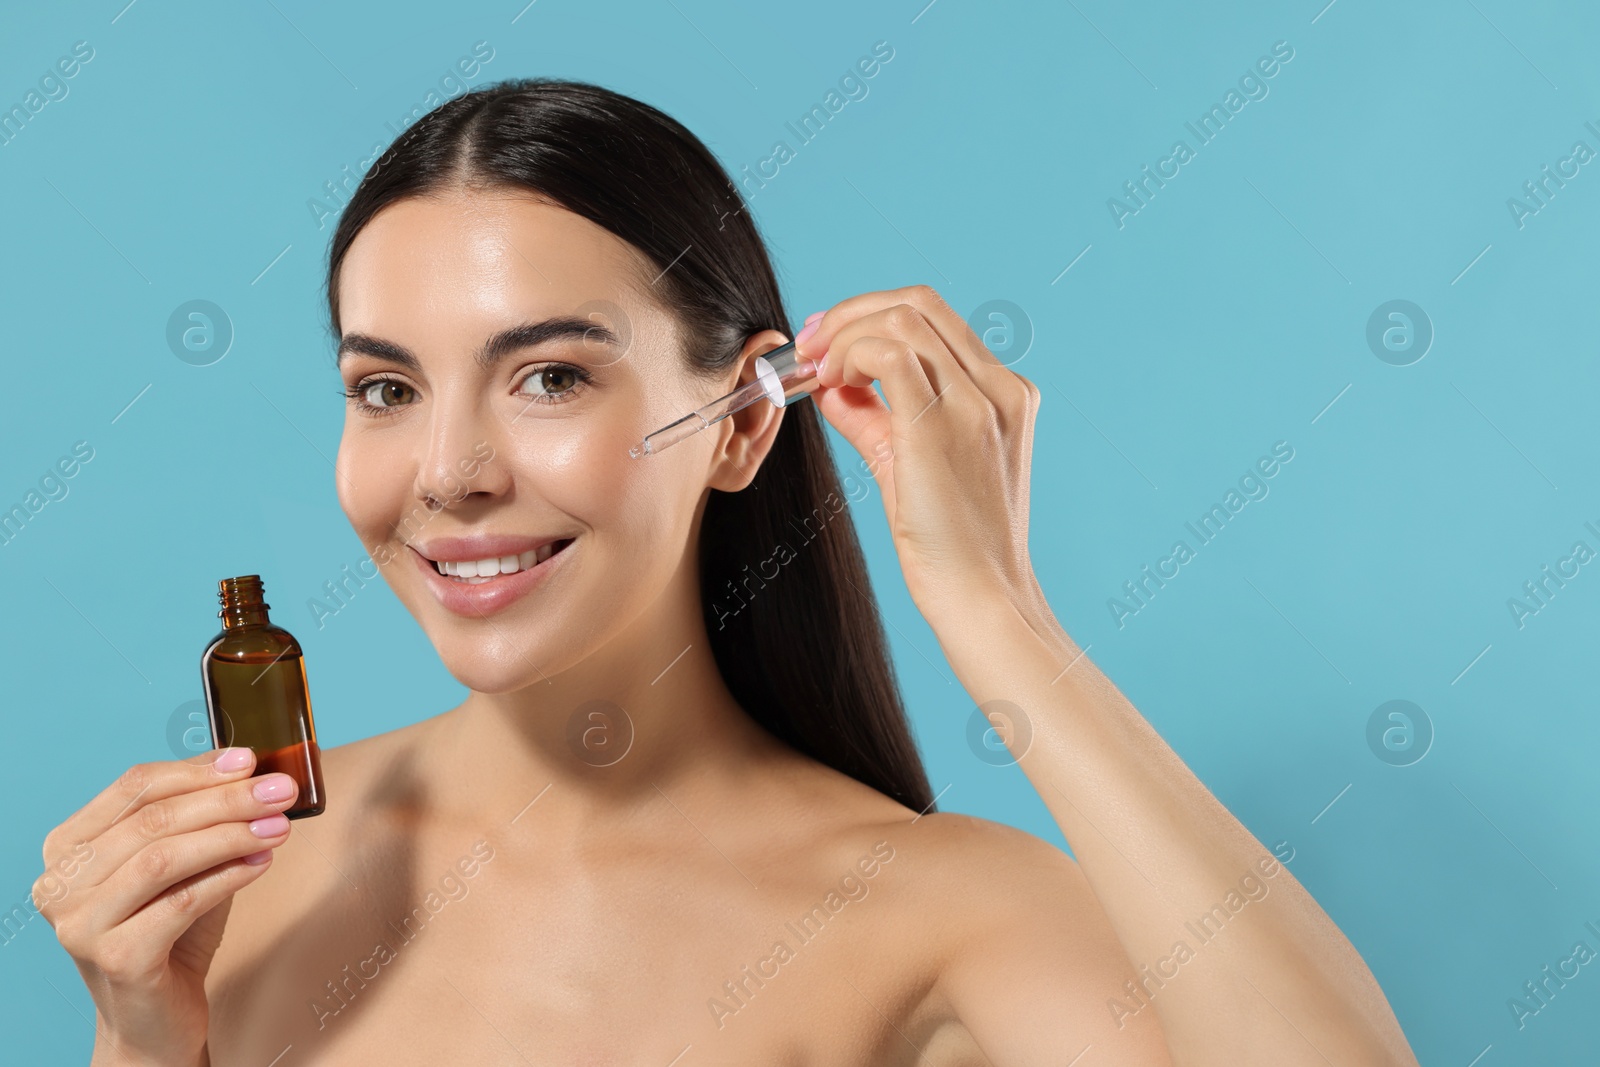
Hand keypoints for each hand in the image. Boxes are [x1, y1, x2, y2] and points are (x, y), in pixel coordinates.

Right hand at [35, 748, 297, 1066]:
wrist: (155, 1018)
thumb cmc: (170, 932)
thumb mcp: (182, 864)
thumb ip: (201, 817)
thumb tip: (254, 770)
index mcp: (68, 846)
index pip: (134, 787)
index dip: (198, 769)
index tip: (251, 760)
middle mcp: (60, 883)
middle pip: (152, 820)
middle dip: (226, 799)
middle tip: (281, 791)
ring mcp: (80, 924)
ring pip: (163, 857)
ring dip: (231, 835)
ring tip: (279, 827)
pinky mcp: (115, 958)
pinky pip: (181, 903)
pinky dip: (227, 877)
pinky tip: (262, 864)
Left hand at [794, 285, 1043, 622]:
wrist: (981, 598)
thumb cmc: (951, 546)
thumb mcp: (910, 466)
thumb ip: (875, 419)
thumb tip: (831, 387)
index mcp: (1003, 394)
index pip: (934, 319)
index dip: (870, 317)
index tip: (827, 343)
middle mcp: (998, 389)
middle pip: (918, 303)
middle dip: (851, 314)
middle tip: (810, 347)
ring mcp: (977, 403)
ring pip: (902, 318)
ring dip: (845, 334)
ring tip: (818, 371)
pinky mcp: (943, 426)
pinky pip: (889, 354)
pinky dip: (849, 356)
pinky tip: (832, 386)